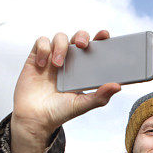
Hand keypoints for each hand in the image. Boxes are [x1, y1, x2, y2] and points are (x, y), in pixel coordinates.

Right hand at [10, 30, 121, 152]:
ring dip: (61, 47)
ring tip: (58, 65)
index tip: (105, 35)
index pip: (94, 48)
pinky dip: (43, 50)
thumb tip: (118, 86)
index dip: (100, 38)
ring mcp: (53, 57)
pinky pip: (41, 42)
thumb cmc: (59, 111)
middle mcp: (70, 60)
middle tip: (82, 45)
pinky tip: (43, 65)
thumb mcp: (82, 105)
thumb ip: (100, 96)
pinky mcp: (37, 57)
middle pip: (78, 37)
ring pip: (60, 37)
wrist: (35, 118)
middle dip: (82, 36)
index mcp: (83, 69)